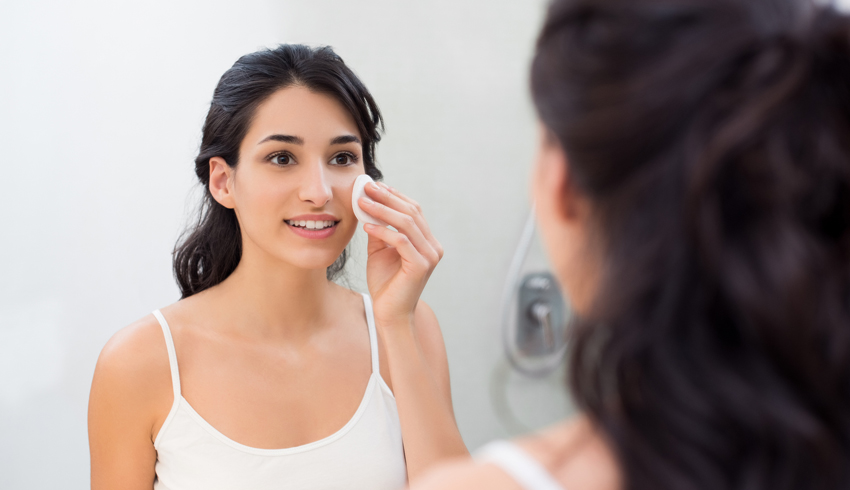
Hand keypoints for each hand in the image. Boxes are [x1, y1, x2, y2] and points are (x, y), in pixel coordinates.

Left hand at [359, 182, 442, 327]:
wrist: (390, 313)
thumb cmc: (385, 283)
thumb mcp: (380, 251)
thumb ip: (379, 230)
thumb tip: (367, 205)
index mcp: (426, 240)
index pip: (413, 210)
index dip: (394, 195)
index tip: (374, 185)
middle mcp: (433, 246)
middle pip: (411, 212)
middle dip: (387, 197)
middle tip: (366, 187)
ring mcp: (429, 255)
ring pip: (406, 223)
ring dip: (382, 210)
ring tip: (362, 202)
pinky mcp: (421, 266)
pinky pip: (401, 241)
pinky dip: (382, 231)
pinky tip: (366, 227)